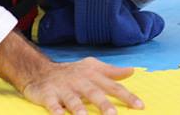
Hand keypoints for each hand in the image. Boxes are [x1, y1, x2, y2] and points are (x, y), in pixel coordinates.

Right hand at [0, 31, 142, 113]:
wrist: (40, 70)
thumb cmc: (70, 72)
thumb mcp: (91, 68)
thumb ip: (111, 72)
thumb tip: (131, 71)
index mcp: (91, 76)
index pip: (112, 86)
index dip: (126, 96)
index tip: (140, 106)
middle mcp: (78, 81)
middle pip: (93, 93)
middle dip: (103, 104)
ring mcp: (62, 88)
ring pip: (72, 100)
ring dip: (79, 110)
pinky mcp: (47, 95)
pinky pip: (52, 104)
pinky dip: (55, 111)